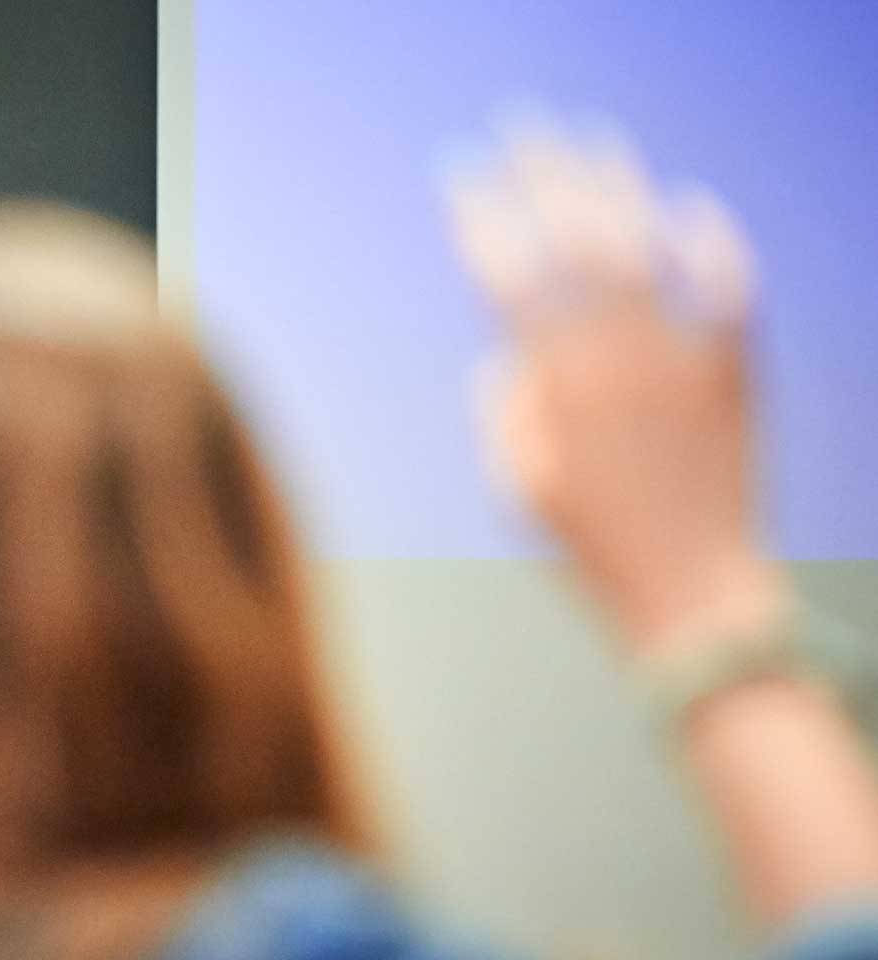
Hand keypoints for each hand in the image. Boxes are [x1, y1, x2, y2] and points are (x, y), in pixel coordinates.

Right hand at [447, 121, 782, 656]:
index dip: (481, 218)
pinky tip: (684, 207)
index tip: (459, 176)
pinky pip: (726, 289)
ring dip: (613, 187)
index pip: (507, 277)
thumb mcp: (517, 491)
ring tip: (589, 142)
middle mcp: (618, 360)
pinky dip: (707, 241)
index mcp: (554, 390)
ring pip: (645, 248)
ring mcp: (681, 362)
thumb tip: (507, 353)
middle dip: (542, 176)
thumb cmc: (593, 554)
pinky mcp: (734, 373)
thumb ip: (501, 411)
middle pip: (575, 242)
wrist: (695, 595)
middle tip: (520, 129)